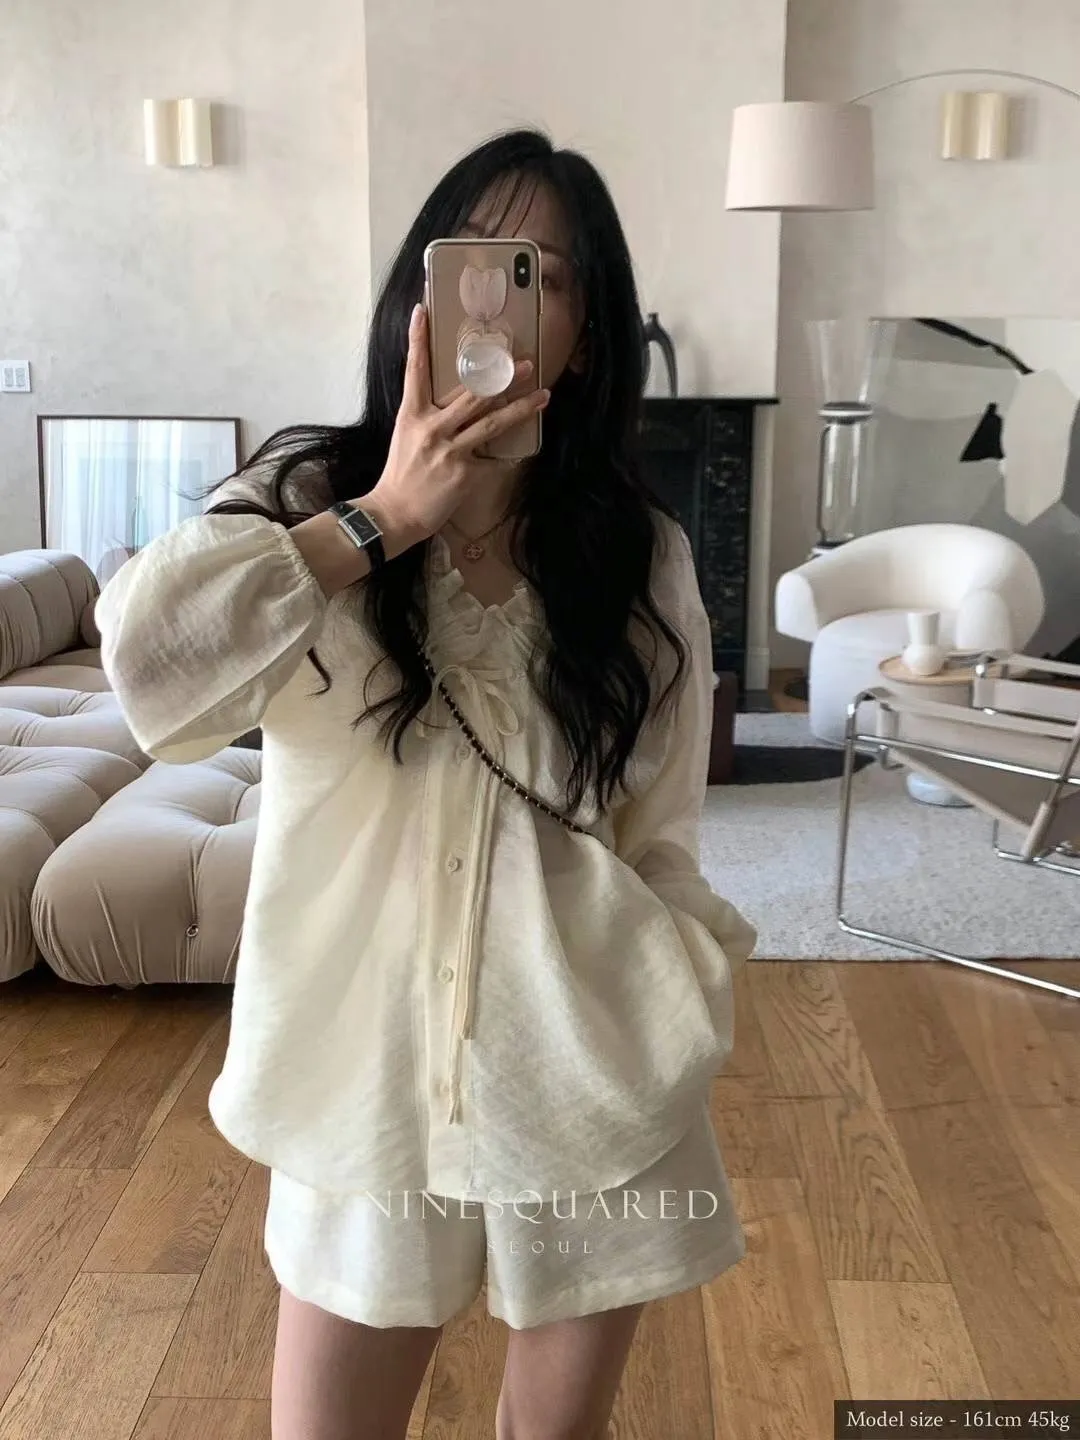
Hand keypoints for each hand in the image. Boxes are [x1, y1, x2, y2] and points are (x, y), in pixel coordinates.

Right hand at [358, 304, 548, 557]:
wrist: (395, 513)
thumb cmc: (401, 475)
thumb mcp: (407, 437)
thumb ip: (430, 418)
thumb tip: (459, 405)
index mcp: (412, 415)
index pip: (414, 370)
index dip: (417, 339)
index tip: (422, 310)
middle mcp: (431, 427)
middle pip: (471, 394)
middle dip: (501, 377)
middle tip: (524, 363)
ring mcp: (449, 450)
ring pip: (491, 422)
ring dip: (520, 408)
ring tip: (543, 396)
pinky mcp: (465, 473)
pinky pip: (493, 460)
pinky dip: (504, 457)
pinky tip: (521, 451)